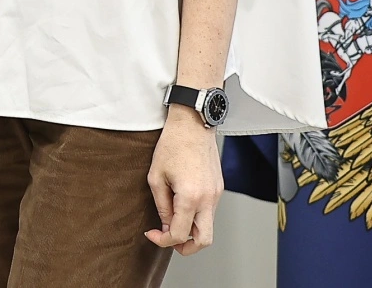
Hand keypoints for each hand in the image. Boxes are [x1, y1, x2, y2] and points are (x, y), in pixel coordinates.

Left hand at [146, 108, 221, 253]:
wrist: (193, 124)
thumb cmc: (172, 144)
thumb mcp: (156, 176)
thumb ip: (161, 205)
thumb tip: (165, 225)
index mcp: (191, 197)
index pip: (179, 234)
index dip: (163, 240)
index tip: (152, 233)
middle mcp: (208, 199)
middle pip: (204, 240)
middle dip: (186, 248)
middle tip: (169, 241)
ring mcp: (216, 195)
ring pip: (209, 227)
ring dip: (191, 231)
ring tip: (172, 221)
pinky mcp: (219, 189)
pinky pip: (210, 212)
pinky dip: (197, 217)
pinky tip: (182, 207)